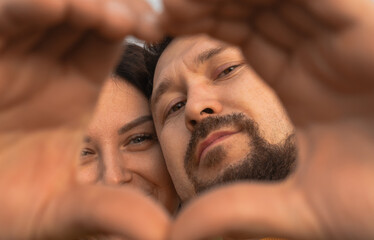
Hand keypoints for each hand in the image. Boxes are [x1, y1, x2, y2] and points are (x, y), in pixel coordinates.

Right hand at [0, 0, 168, 238]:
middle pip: (89, 16)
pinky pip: (7, 19)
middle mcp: (49, 67)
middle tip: (139, 18)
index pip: (111, 41)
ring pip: (51, 9)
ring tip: (110, 16)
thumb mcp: (67, 209)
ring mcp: (15, 57)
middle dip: (114, 9)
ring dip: (79, 5)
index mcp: (77, 90)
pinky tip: (55, 7)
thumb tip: (163, 234)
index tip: (157, 30)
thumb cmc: (12, 208)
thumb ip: (111, 212)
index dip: (134, 27)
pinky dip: (27, 9)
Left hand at [162, 0, 373, 238]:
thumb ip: (240, 209)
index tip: (161, 31)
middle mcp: (318, 50)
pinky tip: (211, 0)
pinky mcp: (361, 16)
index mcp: (302, 83)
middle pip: (251, 7)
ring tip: (176, 2)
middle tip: (162, 9)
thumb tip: (179, 232)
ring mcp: (340, 29)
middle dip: (206, 4)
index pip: (242, 40)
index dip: (201, 30)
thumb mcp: (302, 205)